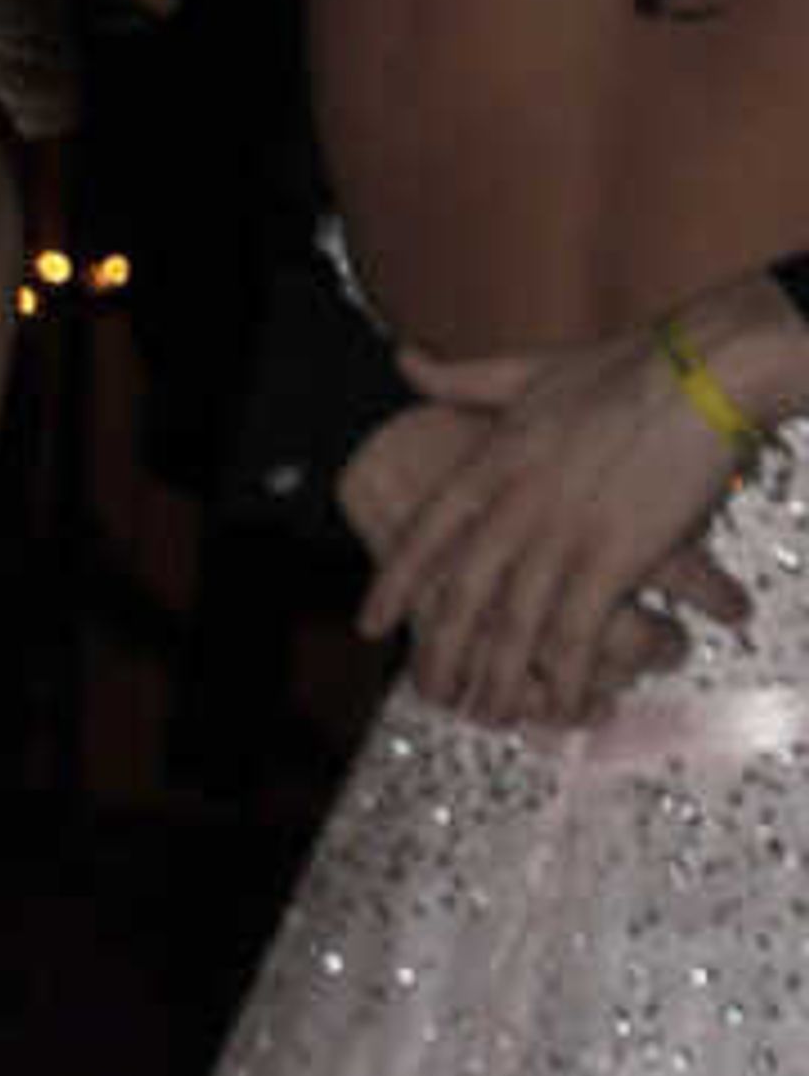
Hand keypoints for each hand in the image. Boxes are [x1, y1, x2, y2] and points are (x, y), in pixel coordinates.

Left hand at [354, 334, 752, 721]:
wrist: (703, 371)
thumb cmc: (626, 367)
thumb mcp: (526, 370)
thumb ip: (460, 378)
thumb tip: (403, 361)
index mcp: (491, 463)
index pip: (424, 537)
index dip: (393, 587)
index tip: (371, 627)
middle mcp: (513, 507)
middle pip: (458, 598)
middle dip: (438, 654)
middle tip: (431, 693)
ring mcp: (559, 538)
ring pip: (510, 629)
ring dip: (497, 681)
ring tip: (488, 714)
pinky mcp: (611, 560)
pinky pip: (573, 636)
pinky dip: (563, 677)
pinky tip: (559, 706)